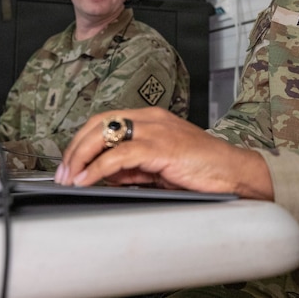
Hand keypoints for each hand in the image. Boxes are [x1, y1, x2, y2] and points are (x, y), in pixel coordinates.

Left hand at [55, 107, 273, 199]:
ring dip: (81, 158)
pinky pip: (119, 155)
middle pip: (99, 123)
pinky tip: (89, 180)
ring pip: (104, 134)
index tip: (69, 164)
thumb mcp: (160, 167)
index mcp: (151, 118)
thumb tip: (105, 174)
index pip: (105, 120)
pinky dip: (98, 168)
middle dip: (74, 149)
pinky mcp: (161, 148)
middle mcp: (151, 118)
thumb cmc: (203, 170)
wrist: (235, 173)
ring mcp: (156, 130)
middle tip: (63, 173)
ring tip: (70, 178)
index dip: (81, 141)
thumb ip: (134, 167)